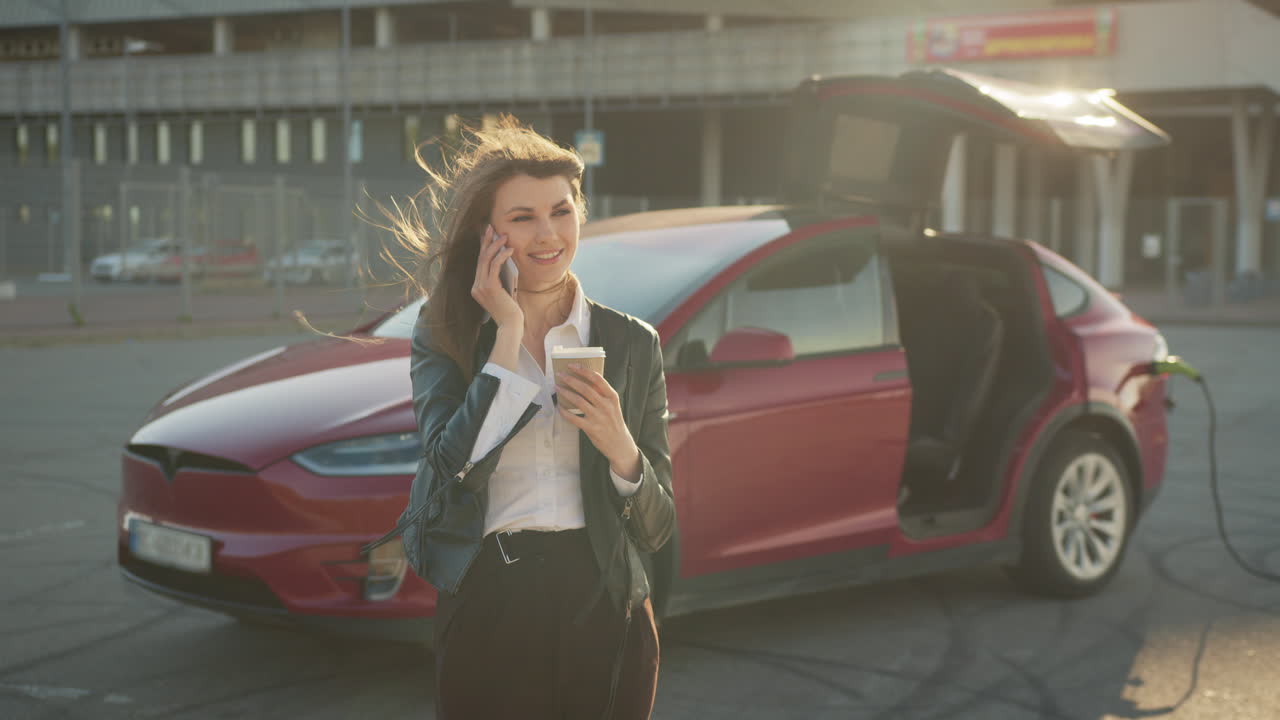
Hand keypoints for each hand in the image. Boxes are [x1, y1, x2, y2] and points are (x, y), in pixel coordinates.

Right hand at [470, 225, 522, 328]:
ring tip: (504, 236)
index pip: (479, 264)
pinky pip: (495, 266)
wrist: (511, 325)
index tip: (487, 235)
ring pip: (486, 260)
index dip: (483, 247)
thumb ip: (500, 278)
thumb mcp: (504, 292)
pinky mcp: (489, 287)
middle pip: (480, 258)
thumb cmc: (511, 310)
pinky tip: (509, 249)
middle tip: (491, 227)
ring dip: (495, 245)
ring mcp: (480, 287)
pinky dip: (502, 256)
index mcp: (477, 288)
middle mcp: (476, 287)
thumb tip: (504, 259)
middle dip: (486, 241)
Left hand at [556, 364, 641, 482]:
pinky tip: (559, 407)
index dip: (584, 370)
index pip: (597, 379)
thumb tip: (584, 381)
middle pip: (585, 388)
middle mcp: (606, 405)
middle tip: (560, 374)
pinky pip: (574, 417)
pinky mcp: (591, 428)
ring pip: (578, 400)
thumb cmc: (614, 422)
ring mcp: (598, 417)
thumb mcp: (613, 406)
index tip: (572, 365)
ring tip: (557, 388)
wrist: (620, 444)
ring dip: (565, 392)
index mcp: (612, 397)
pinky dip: (565, 412)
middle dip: (571, 379)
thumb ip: (602, 395)